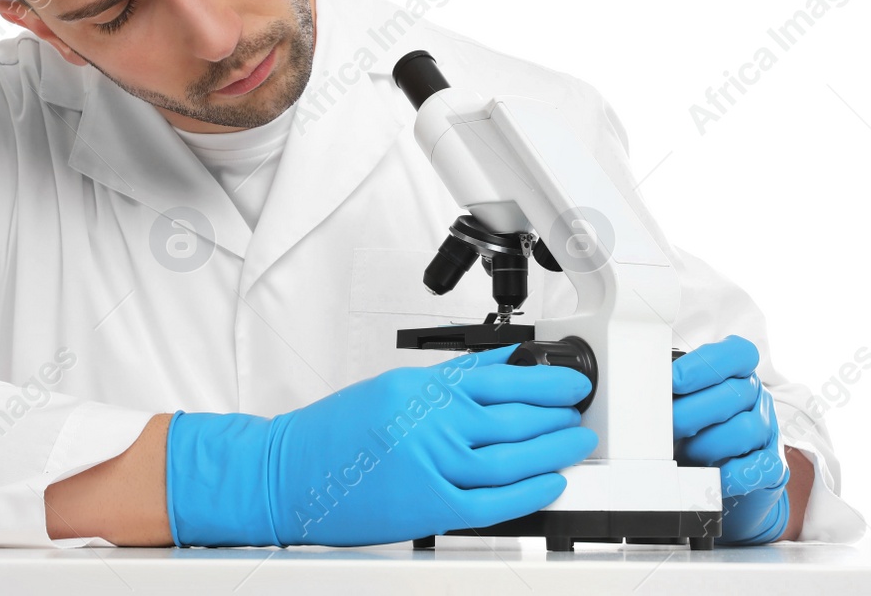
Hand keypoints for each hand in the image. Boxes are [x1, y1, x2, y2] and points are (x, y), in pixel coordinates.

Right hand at [166, 343, 597, 545]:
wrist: (289, 473)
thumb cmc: (335, 432)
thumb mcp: (395, 386)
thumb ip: (452, 376)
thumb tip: (502, 363)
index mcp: (424, 388)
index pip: (502, 378)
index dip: (546, 382)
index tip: (570, 383)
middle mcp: (432, 422)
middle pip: (514, 417)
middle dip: (558, 415)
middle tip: (581, 413)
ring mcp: (433, 465)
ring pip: (511, 458)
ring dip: (553, 449)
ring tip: (576, 443)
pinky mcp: (430, 507)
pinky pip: (493, 502)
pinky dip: (527, 492)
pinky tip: (550, 483)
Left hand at [672, 334, 790, 544]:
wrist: (714, 476)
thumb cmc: (691, 428)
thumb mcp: (683, 401)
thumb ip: (674, 391)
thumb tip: (650, 390)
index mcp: (736, 371)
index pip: (737, 353)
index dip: (704, 365)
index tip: (673, 380)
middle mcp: (756, 396)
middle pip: (734, 394)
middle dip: (691, 414)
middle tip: (666, 428)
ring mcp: (767, 430)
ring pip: (745, 429)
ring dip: (708, 445)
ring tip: (685, 453)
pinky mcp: (774, 466)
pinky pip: (760, 466)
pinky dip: (733, 473)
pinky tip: (713, 474)